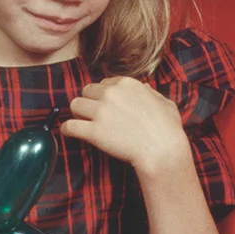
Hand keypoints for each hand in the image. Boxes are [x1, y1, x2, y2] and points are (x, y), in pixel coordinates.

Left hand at [61, 76, 189, 178]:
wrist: (162, 150)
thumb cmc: (167, 129)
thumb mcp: (165, 103)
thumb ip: (152, 93)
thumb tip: (145, 88)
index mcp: (127, 84)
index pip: (104, 84)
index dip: (104, 95)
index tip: (106, 105)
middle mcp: (111, 94)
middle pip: (87, 91)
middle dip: (89, 101)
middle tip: (93, 114)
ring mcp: (100, 112)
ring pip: (75, 105)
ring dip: (77, 113)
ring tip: (82, 122)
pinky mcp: (93, 132)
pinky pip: (70, 126)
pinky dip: (67, 129)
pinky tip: (69, 132)